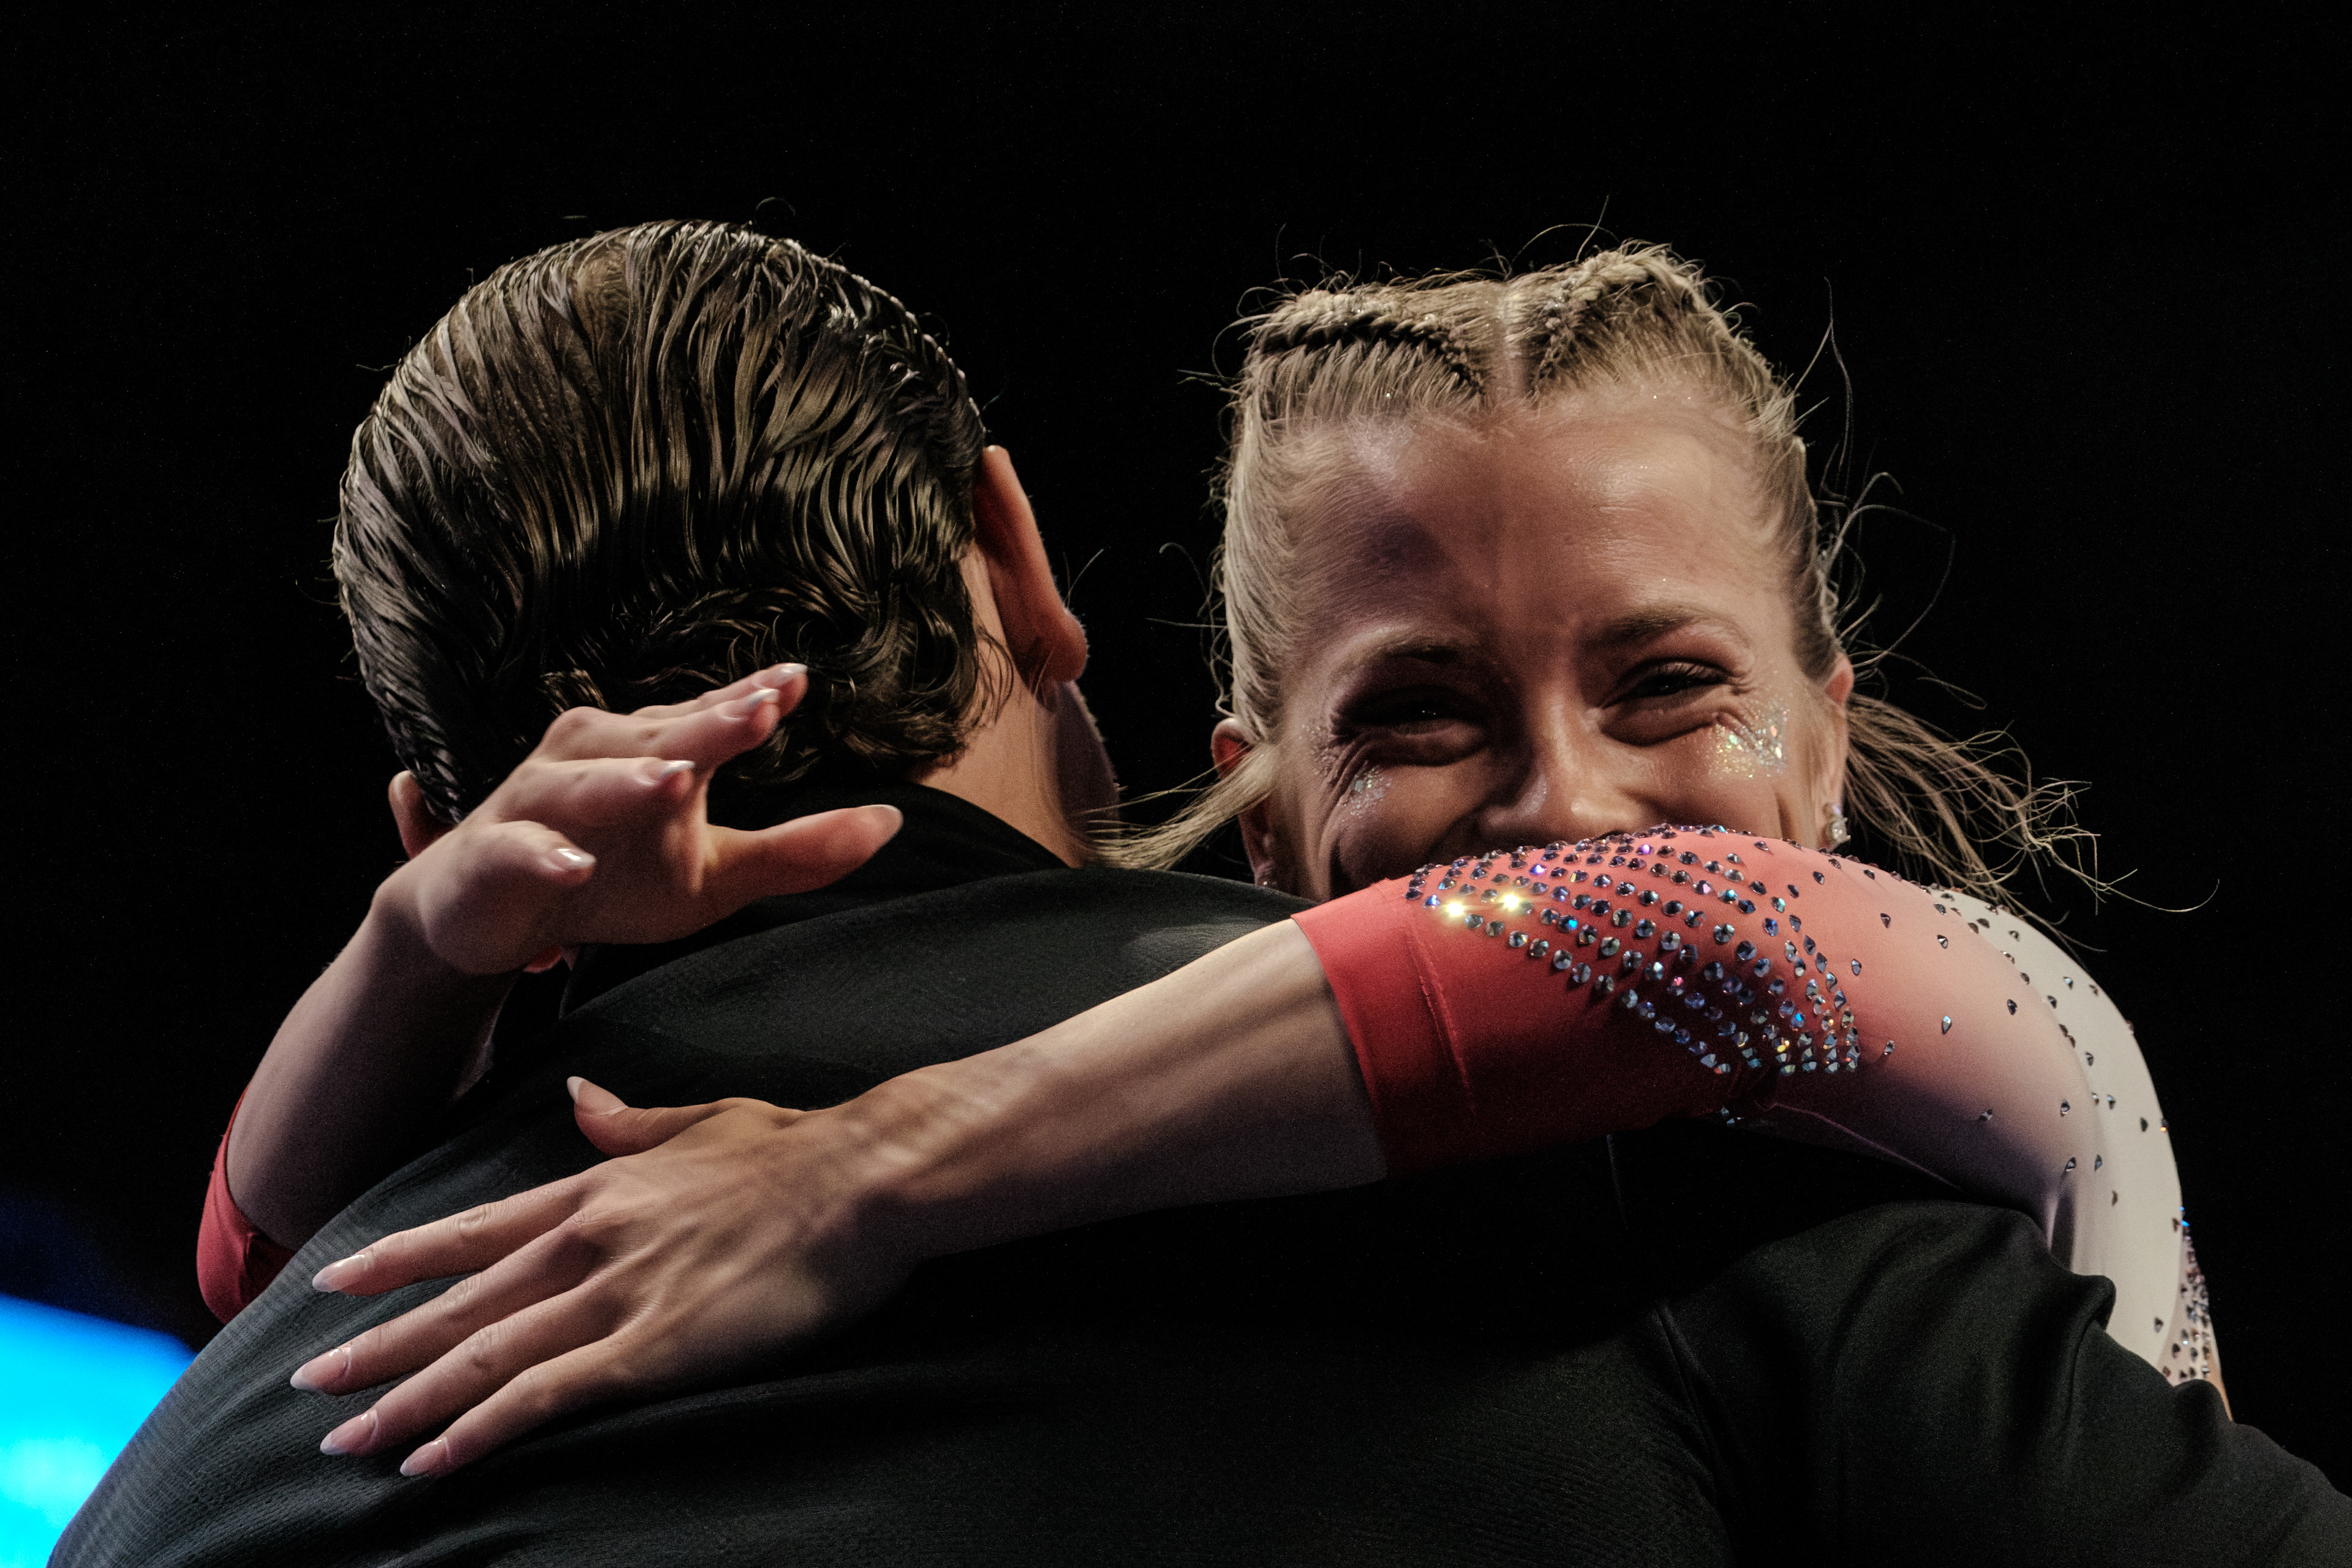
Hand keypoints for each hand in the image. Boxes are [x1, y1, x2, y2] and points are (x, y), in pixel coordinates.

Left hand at [291, 1078, 918, 1476]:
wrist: (861, 1180)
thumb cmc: (798, 1150)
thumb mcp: (704, 1121)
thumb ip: (631, 1124)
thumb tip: (579, 1105)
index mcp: (599, 1187)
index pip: (471, 1230)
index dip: (396, 1259)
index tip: (331, 1283)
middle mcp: (587, 1240)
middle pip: (458, 1303)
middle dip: (375, 1346)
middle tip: (306, 1381)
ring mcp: (615, 1295)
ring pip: (483, 1357)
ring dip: (406, 1403)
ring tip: (345, 1440)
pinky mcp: (650, 1349)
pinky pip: (543, 1399)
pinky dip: (479, 1431)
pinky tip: (434, 1461)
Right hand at [379, 665, 901, 975]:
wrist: (484, 915)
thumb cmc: (609, 881)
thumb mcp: (713, 878)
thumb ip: (796, 852)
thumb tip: (893, 822)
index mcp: (653, 753)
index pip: (711, 719)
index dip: (752, 700)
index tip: (801, 680)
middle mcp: (593, 758)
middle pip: (656, 737)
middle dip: (708, 724)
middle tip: (763, 707)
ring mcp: (536, 803)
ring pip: (583, 784)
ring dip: (626, 781)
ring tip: (674, 781)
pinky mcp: (491, 855)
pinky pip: (517, 849)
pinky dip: (543, 853)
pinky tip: (574, 863)